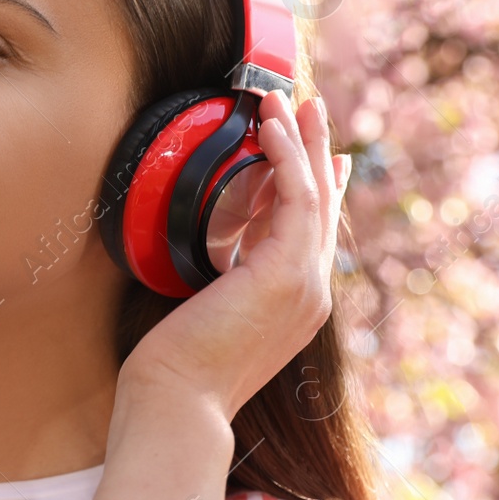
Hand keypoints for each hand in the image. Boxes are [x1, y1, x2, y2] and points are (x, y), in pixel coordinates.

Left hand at [119, 90, 352, 420]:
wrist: (177, 401)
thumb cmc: (176, 366)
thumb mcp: (206, 309)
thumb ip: (222, 276)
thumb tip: (212, 243)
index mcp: (294, 303)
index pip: (314, 233)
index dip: (319, 187)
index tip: (323, 155)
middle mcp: (311, 293)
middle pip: (323, 206)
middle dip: (317, 151)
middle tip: (311, 106)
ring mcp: (307, 284)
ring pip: (314, 195)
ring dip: (300, 141)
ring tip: (285, 98)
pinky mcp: (289, 274)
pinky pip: (296, 199)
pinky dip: (286, 158)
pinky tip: (270, 129)